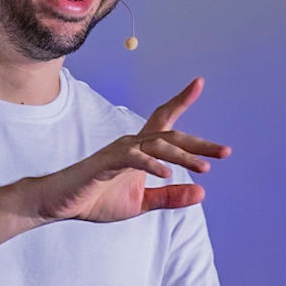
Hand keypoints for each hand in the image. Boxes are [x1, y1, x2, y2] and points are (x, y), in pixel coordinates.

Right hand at [26, 77, 230, 223]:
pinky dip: (151, 165)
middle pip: (171, 135)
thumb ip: (169, 197)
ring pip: (157, 145)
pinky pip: (133, 158)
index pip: (165, 121)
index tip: (199, 82)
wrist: (60, 203)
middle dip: (200, 143)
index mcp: (140, 150)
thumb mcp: (141, 203)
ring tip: (204, 169)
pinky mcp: (106, 163)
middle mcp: (132, 144)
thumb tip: (202, 193)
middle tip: (225, 152)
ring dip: (182, 156)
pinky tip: (166, 174)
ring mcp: (119, 151)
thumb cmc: (97, 198)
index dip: (181, 101)